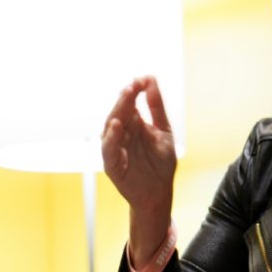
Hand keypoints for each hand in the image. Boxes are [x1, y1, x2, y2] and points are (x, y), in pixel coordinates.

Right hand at [102, 76, 176, 264]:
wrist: (160, 192)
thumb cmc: (160, 163)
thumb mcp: (164, 131)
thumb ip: (157, 107)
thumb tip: (151, 80)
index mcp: (134, 125)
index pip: (129, 102)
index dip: (134, 90)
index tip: (143, 79)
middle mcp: (122, 134)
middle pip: (119, 111)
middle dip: (126, 97)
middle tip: (134, 85)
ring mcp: (116, 148)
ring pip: (111, 127)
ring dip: (118, 111)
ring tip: (126, 97)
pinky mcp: (113, 165)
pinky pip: (108, 149)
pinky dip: (111, 137)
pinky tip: (117, 125)